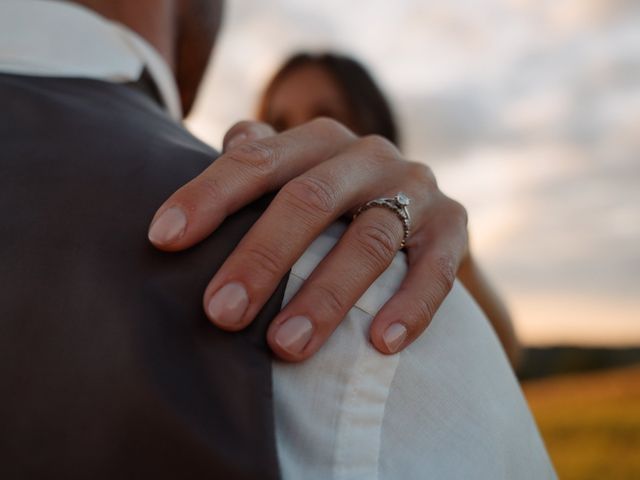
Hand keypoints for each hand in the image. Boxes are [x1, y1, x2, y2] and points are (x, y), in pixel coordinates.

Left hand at [148, 118, 467, 361]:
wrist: (413, 214)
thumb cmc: (332, 204)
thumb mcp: (293, 178)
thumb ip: (253, 169)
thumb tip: (203, 176)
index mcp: (318, 141)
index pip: (256, 161)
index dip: (208, 196)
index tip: (163, 240)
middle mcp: (368, 155)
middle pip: (311, 198)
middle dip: (263, 257)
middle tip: (222, 313)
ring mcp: (415, 188)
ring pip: (371, 239)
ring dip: (327, 296)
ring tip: (285, 347)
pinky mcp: (454, 227)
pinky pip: (437, 268)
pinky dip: (411, 305)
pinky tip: (381, 344)